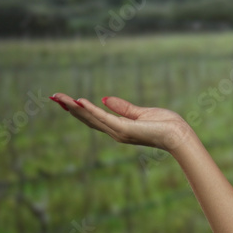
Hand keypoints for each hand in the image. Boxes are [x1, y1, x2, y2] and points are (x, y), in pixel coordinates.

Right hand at [49, 94, 192, 151]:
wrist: (179, 135)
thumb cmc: (166, 125)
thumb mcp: (141, 112)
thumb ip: (123, 108)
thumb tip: (105, 99)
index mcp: (119, 128)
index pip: (94, 118)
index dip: (78, 109)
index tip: (64, 100)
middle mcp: (115, 132)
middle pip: (87, 119)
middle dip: (69, 108)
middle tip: (53, 97)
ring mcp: (119, 132)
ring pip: (91, 118)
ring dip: (74, 108)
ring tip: (59, 98)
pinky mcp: (125, 129)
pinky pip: (104, 118)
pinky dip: (91, 110)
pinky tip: (79, 101)